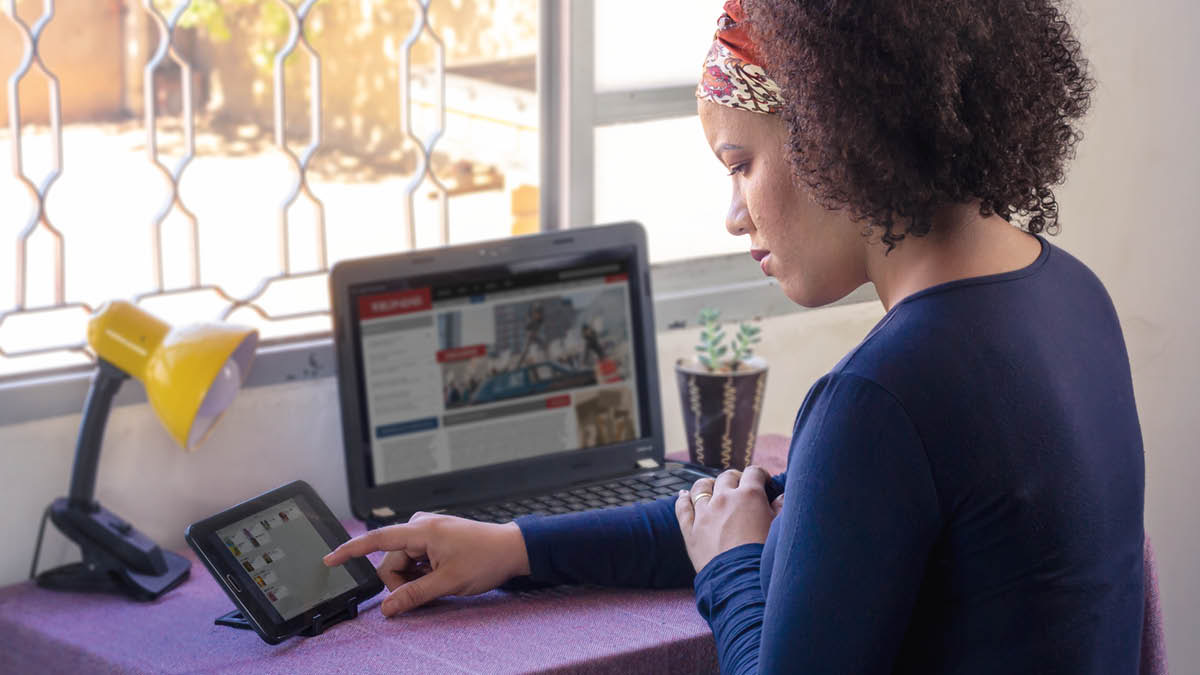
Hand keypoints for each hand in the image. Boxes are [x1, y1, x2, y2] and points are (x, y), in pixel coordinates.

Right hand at [323, 513, 530, 616]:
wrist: (512, 549)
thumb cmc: (486, 559)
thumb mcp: (448, 583)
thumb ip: (414, 595)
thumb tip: (388, 609)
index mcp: (421, 530)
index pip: (377, 540)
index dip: (351, 551)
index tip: (329, 558)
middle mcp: (420, 526)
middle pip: (391, 562)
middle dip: (402, 582)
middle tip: (427, 591)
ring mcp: (426, 531)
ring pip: (403, 564)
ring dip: (414, 579)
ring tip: (440, 582)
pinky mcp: (433, 538)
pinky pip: (415, 560)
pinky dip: (421, 573)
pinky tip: (439, 576)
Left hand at [676, 466, 780, 572]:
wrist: (741, 583)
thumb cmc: (765, 558)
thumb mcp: (779, 530)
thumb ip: (782, 509)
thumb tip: (782, 496)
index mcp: (750, 496)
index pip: (754, 472)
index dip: (760, 476)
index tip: (764, 484)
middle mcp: (724, 499)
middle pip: (727, 477)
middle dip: (736, 479)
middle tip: (741, 489)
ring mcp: (704, 513)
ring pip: (701, 487)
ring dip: (708, 485)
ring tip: (713, 489)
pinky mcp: (690, 529)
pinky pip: (682, 507)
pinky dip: (683, 499)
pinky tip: (684, 496)